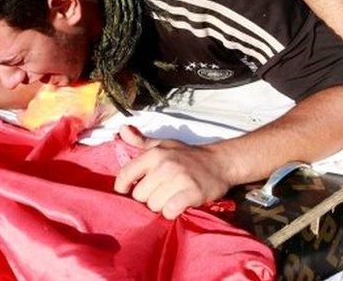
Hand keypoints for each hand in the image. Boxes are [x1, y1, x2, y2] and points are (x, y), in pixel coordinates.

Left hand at [114, 125, 233, 219]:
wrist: (220, 162)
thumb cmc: (187, 155)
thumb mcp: (163, 144)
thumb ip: (140, 141)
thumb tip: (122, 129)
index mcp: (154, 153)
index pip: (125, 173)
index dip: (122, 186)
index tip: (126, 190)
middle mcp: (165, 165)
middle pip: (139, 195)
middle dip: (148, 197)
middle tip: (160, 191)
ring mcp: (179, 179)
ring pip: (154, 205)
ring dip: (161, 205)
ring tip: (171, 197)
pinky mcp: (192, 193)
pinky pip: (170, 211)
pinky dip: (172, 212)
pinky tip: (178, 205)